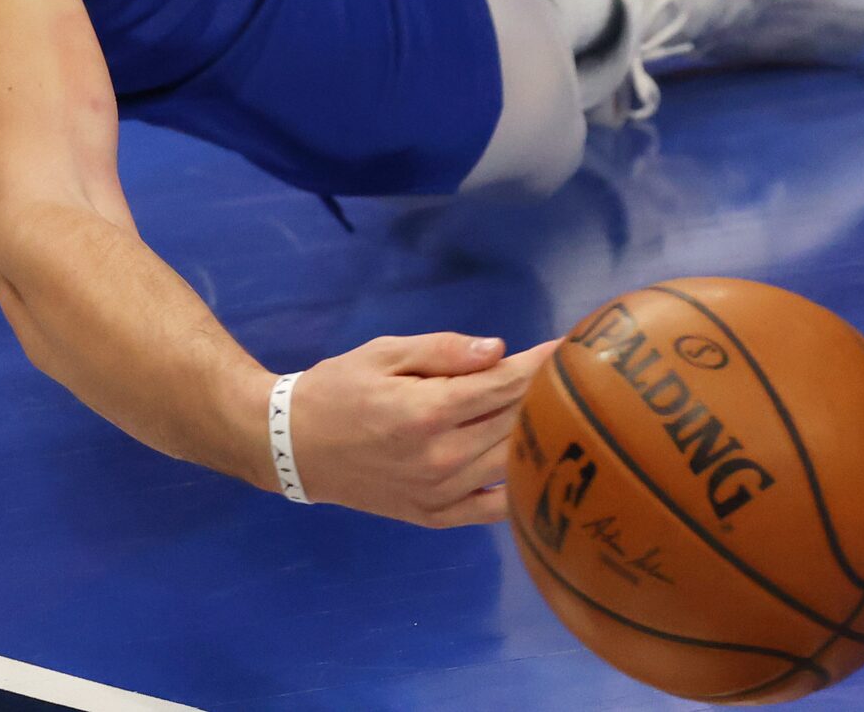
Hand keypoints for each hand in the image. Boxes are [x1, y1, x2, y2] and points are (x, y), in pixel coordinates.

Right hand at [281, 332, 555, 527]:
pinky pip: (492, 510)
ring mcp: (438, 493)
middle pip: (515, 422)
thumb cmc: (339, 389)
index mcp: (426, 412)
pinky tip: (537, 464)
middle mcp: (438, 458)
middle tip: (571, 374)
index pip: (504, 385)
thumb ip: (445, 351)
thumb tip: (499, 351)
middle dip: (545, 394)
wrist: (292, 447)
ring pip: (511, 463)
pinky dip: (520, 488)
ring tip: (561, 411)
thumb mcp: (385, 353)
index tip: (570, 347)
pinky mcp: (433, 516)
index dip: (541, 364)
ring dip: (540, 436)